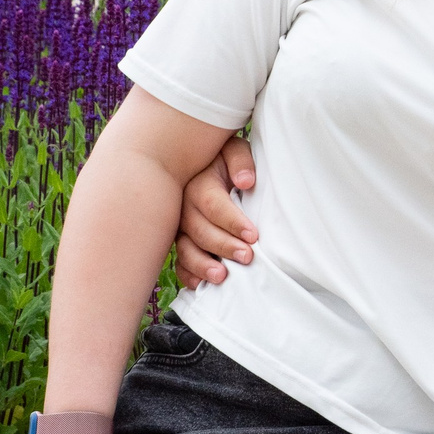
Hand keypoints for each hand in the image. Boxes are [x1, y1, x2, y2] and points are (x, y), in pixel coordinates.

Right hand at [172, 136, 256, 286]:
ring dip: (202, 265)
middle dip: (223, 245)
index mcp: (198, 183)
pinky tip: (199, 284)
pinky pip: (179, 260)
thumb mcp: (233, 149)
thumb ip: (240, 161)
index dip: (232, 221)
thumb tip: (246, 181)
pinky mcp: (180, 239)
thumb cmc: (223, 158)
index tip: (253, 235)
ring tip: (222, 276)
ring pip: (185, 248)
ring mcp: (179, 226)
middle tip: (247, 257)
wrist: (201, 161)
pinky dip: (187, 274)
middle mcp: (183, 206)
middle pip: (199, 230)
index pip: (213, 205)